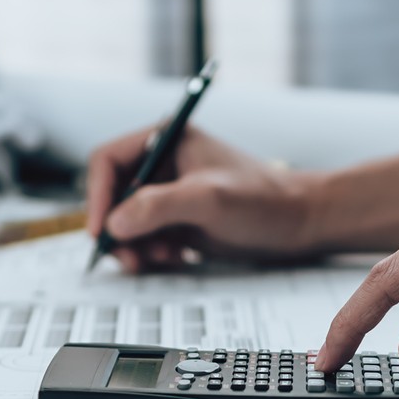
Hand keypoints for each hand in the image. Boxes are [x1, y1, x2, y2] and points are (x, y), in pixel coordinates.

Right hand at [84, 124, 320, 272]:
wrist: (301, 223)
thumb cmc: (264, 200)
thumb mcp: (208, 199)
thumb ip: (158, 206)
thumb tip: (114, 223)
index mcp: (165, 139)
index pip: (108, 161)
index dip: (97, 196)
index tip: (101, 230)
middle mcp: (163, 164)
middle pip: (112, 195)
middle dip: (117, 228)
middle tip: (129, 257)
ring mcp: (170, 193)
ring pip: (126, 222)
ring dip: (134, 245)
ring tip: (161, 258)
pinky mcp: (179, 220)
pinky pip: (145, 238)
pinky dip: (150, 253)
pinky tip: (176, 259)